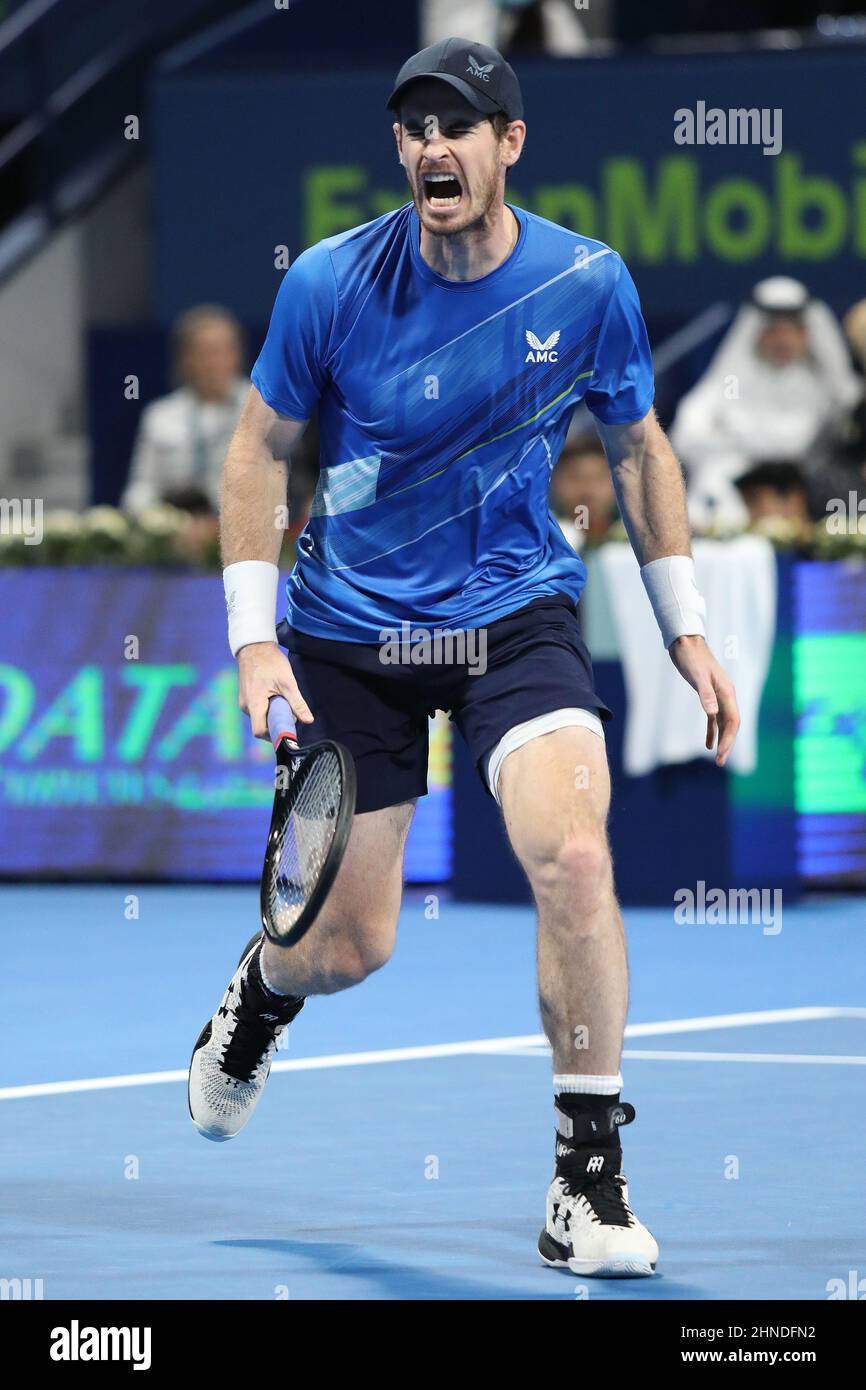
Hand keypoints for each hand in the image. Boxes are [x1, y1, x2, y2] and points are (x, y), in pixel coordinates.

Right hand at [237, 642, 313, 739]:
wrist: (255, 647)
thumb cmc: (270, 662)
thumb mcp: (287, 682)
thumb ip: (297, 703)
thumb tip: (308, 720)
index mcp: (254, 704)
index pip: (259, 731)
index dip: (274, 734)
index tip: (287, 728)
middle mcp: (246, 706)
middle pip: (262, 726)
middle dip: (277, 723)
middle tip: (290, 710)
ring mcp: (245, 702)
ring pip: (261, 718)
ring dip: (273, 714)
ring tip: (282, 699)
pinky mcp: (246, 698)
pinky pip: (259, 710)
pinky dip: (269, 708)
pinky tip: (276, 695)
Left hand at [668, 634, 739, 766]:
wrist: (686, 642)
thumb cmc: (691, 657)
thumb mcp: (697, 676)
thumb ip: (705, 694)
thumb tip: (713, 713)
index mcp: (727, 692)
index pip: (732, 721)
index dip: (729, 739)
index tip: (721, 755)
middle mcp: (726, 695)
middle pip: (731, 724)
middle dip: (727, 744)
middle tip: (720, 762)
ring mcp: (718, 696)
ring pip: (724, 723)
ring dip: (722, 740)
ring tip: (717, 758)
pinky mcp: (708, 695)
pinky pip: (714, 718)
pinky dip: (712, 731)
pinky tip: (708, 744)